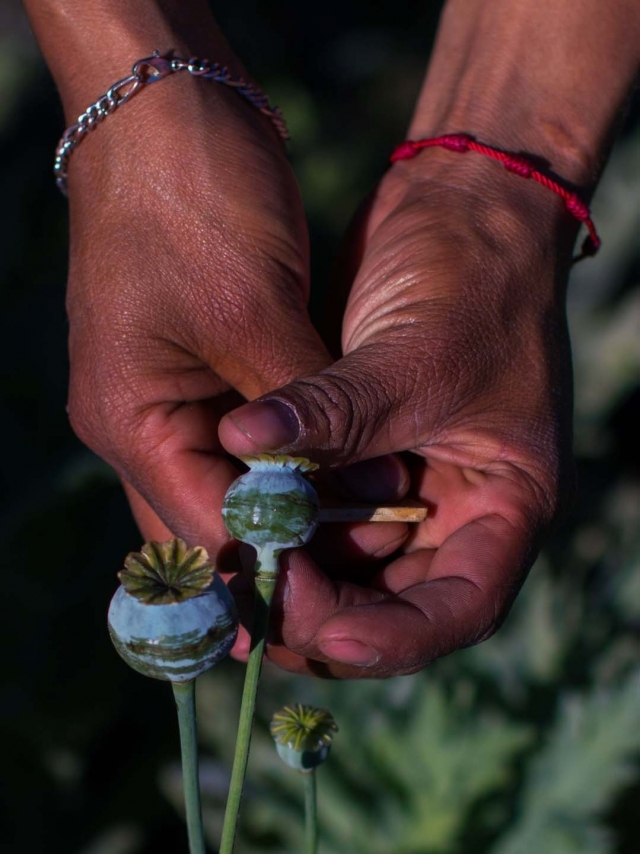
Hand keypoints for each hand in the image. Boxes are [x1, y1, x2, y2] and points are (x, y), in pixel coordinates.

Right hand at [64, 68, 334, 558]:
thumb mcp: (253, 313)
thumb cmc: (193, 200)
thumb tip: (347, 491)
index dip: (269, 572)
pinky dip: (294, 465)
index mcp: (130, 420)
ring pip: (231, 486)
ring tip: (362, 544)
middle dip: (281, 551)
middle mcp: (139, 422)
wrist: (169, 109)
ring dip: (292, 511)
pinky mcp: (201, 368)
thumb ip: (299, 415)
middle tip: (356, 583)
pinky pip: (246, 442)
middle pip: (209, 520)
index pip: (201, 530)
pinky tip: (345, 482)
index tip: (336, 605)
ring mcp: (166, 395)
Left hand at [220, 156, 576, 677]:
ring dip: (294, 573)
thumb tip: (241, 442)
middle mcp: (456, 509)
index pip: (460, 607)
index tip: (320, 635)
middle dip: (325, 613)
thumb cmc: (476, 277)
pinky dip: (281, 523)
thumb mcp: (419, 354)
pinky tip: (235, 520)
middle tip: (253, 600)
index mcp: (505, 504)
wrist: (465, 206)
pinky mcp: (361, 454)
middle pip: (392, 602)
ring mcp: (407, 485)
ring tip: (234, 567)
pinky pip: (318, 512)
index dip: (393, 639)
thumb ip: (335, 414)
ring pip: (347, 566)